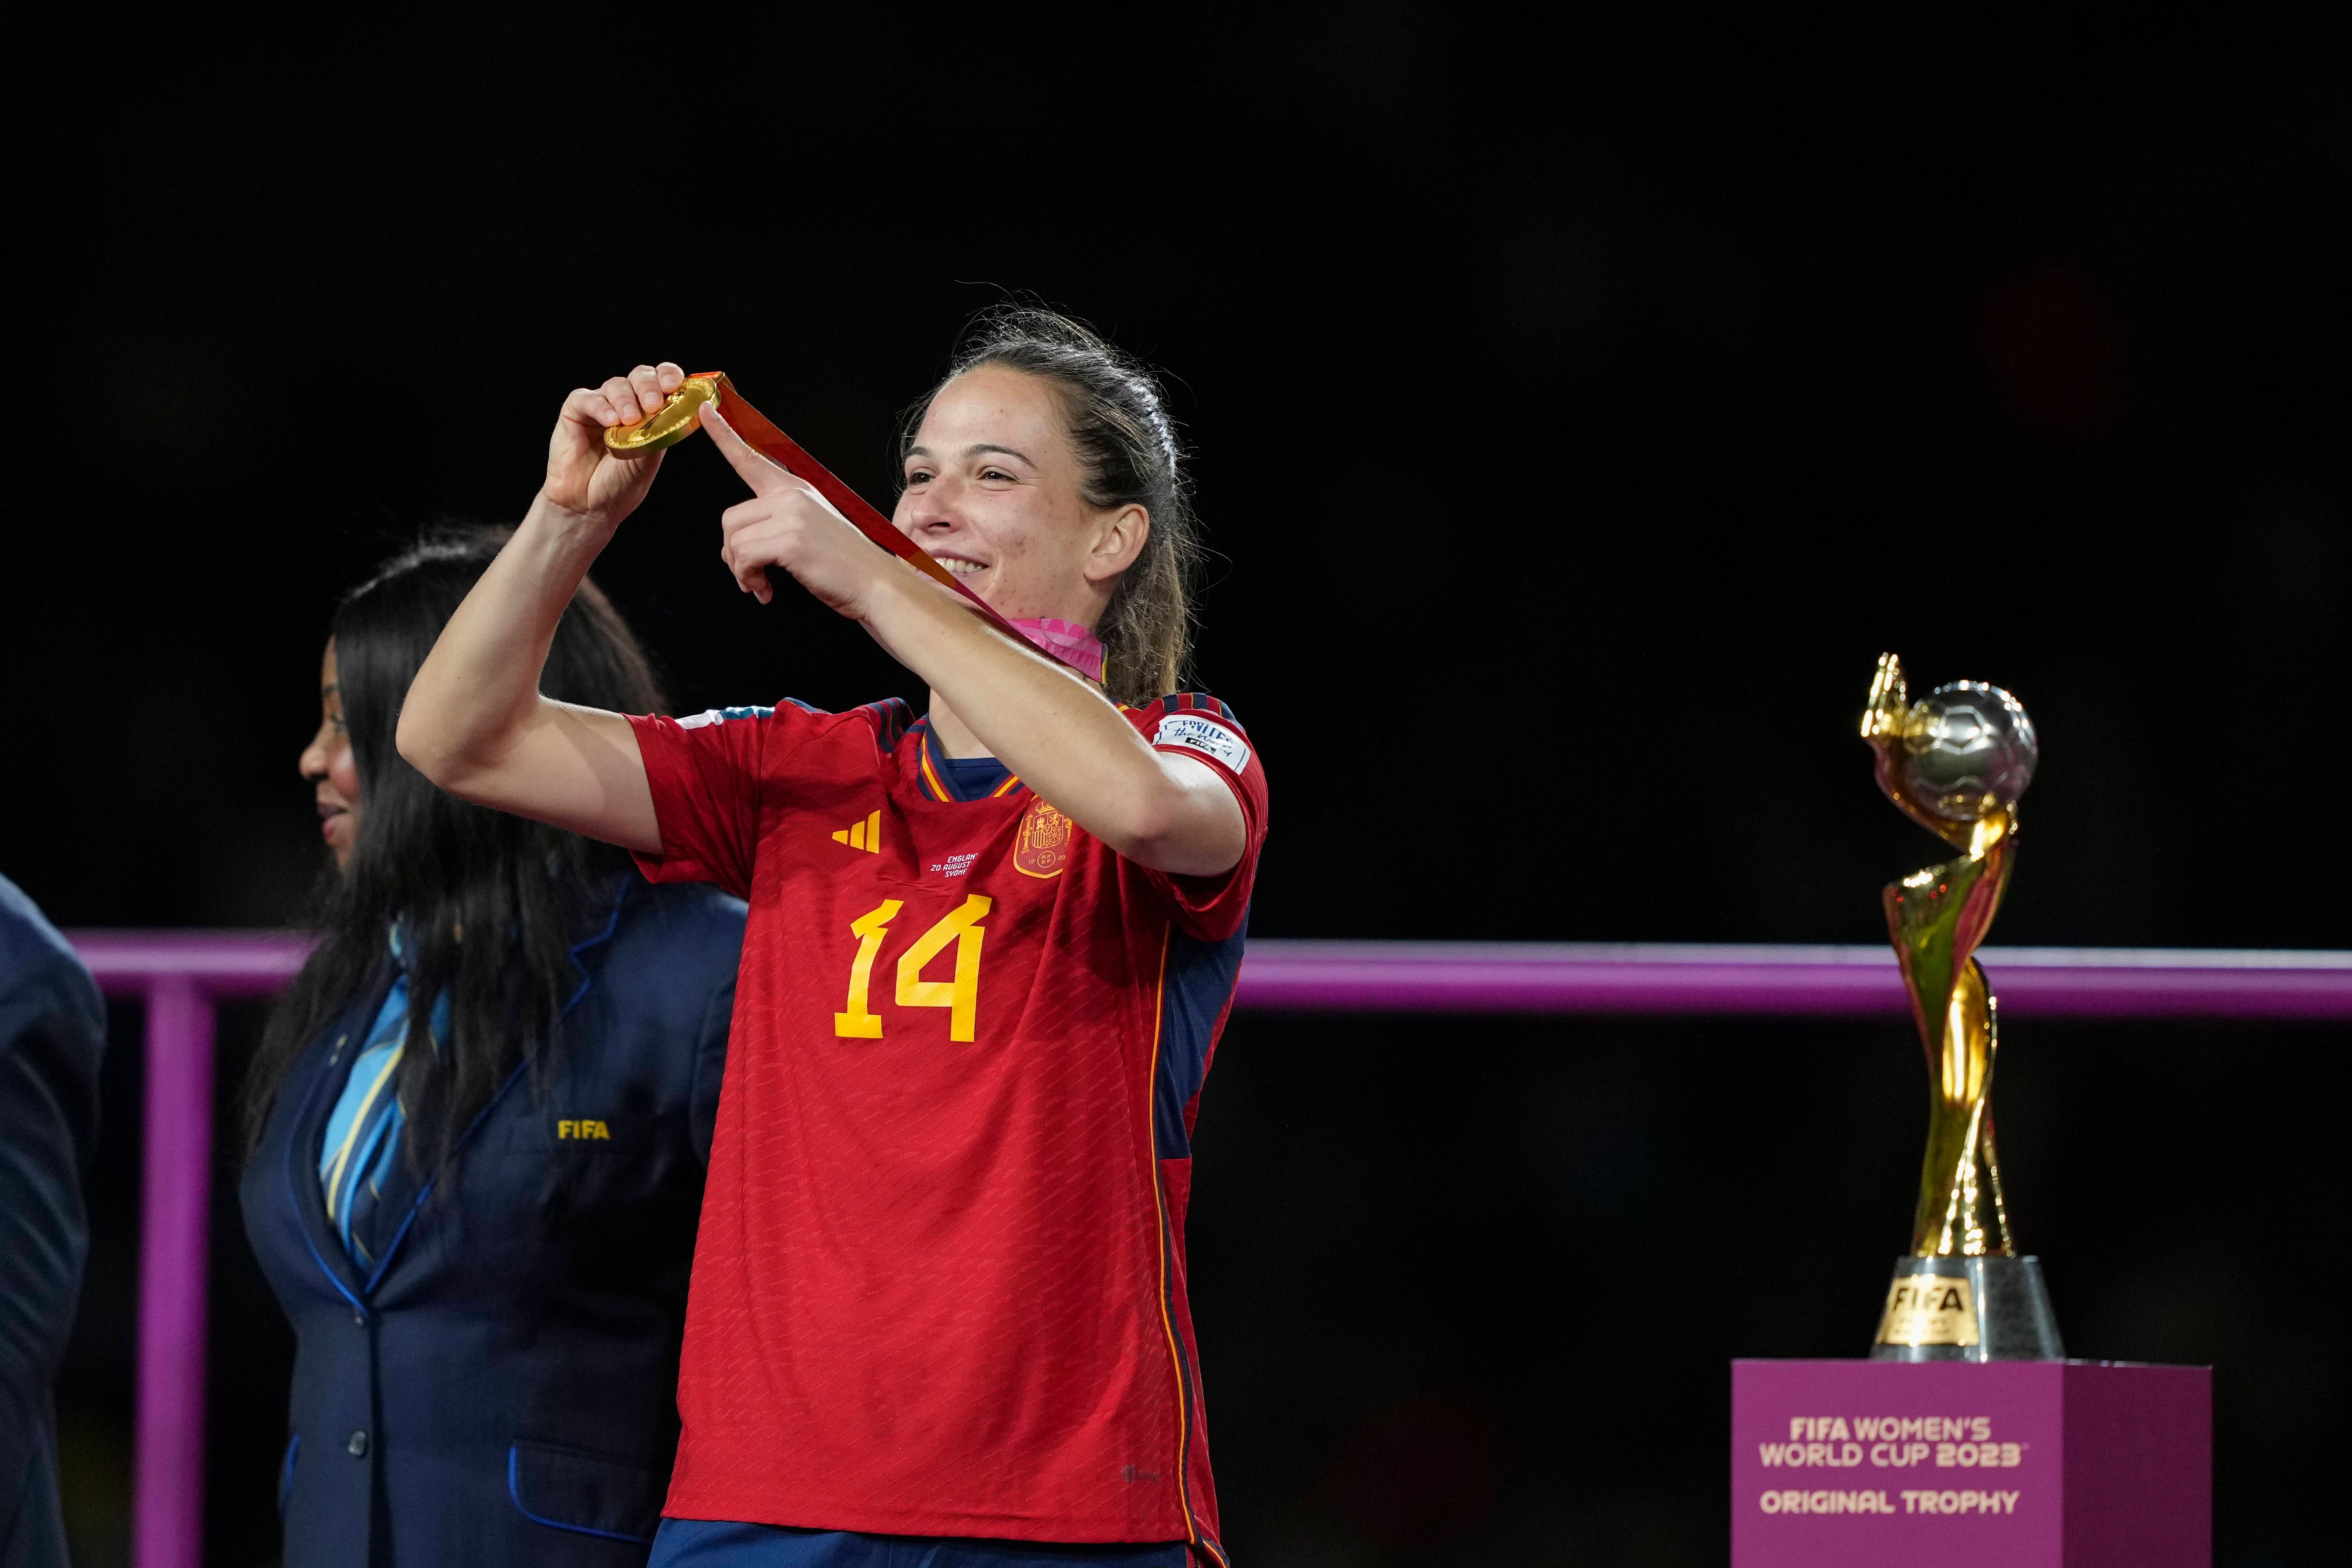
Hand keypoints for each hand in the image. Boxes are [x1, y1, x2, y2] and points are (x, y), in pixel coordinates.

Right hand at [540, 362, 686, 531]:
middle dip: (649, 386)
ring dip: (625, 399)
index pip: (662, 381)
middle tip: (653, 405)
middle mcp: (627, 403)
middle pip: (640, 376)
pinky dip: (601, 407)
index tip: (674, 386)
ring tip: (630, 420)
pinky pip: (587, 399)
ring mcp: (601, 405)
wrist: (590, 505)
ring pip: (616, 385)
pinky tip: (610, 421)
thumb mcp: (650, 457)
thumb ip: (661, 430)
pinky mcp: (575, 411)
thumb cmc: (621, 483)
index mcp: (650, 411)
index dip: (669, 376)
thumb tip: (681, 407)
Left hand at [703, 404, 897, 618]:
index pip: (751, 456)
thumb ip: (774, 523)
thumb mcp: (810, 529)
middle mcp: (792, 495)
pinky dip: (749, 579)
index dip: (724, 433)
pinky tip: (765, 590)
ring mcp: (792, 515)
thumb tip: (734, 546)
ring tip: (760, 584)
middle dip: (733, 554)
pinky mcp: (790, 539)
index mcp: (795, 489)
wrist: (874, 583)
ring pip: (734, 539)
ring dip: (741, 570)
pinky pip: (745, 557)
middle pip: (730, 518)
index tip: (705, 409)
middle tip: (750, 576)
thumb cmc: (843, 565)